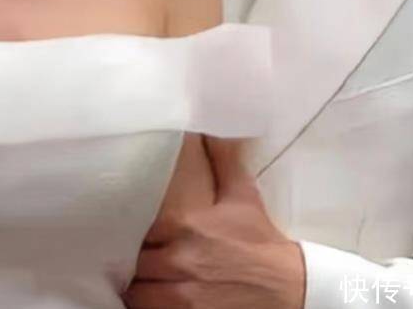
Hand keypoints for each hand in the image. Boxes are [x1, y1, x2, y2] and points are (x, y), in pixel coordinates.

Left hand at [124, 137, 305, 308]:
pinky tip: (152, 299)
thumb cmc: (260, 239)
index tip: (124, 229)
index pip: (136, 228)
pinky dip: (146, 308)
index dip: (128, 231)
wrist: (287, 286)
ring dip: (136, 288)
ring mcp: (181, 296)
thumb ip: (223, 156)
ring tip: (138, 281)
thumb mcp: (242, 193)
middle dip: (131, 261)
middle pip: (132, 263)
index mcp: (185, 225)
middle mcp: (178, 260)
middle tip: (130, 257)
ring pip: (136, 293)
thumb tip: (211, 123)